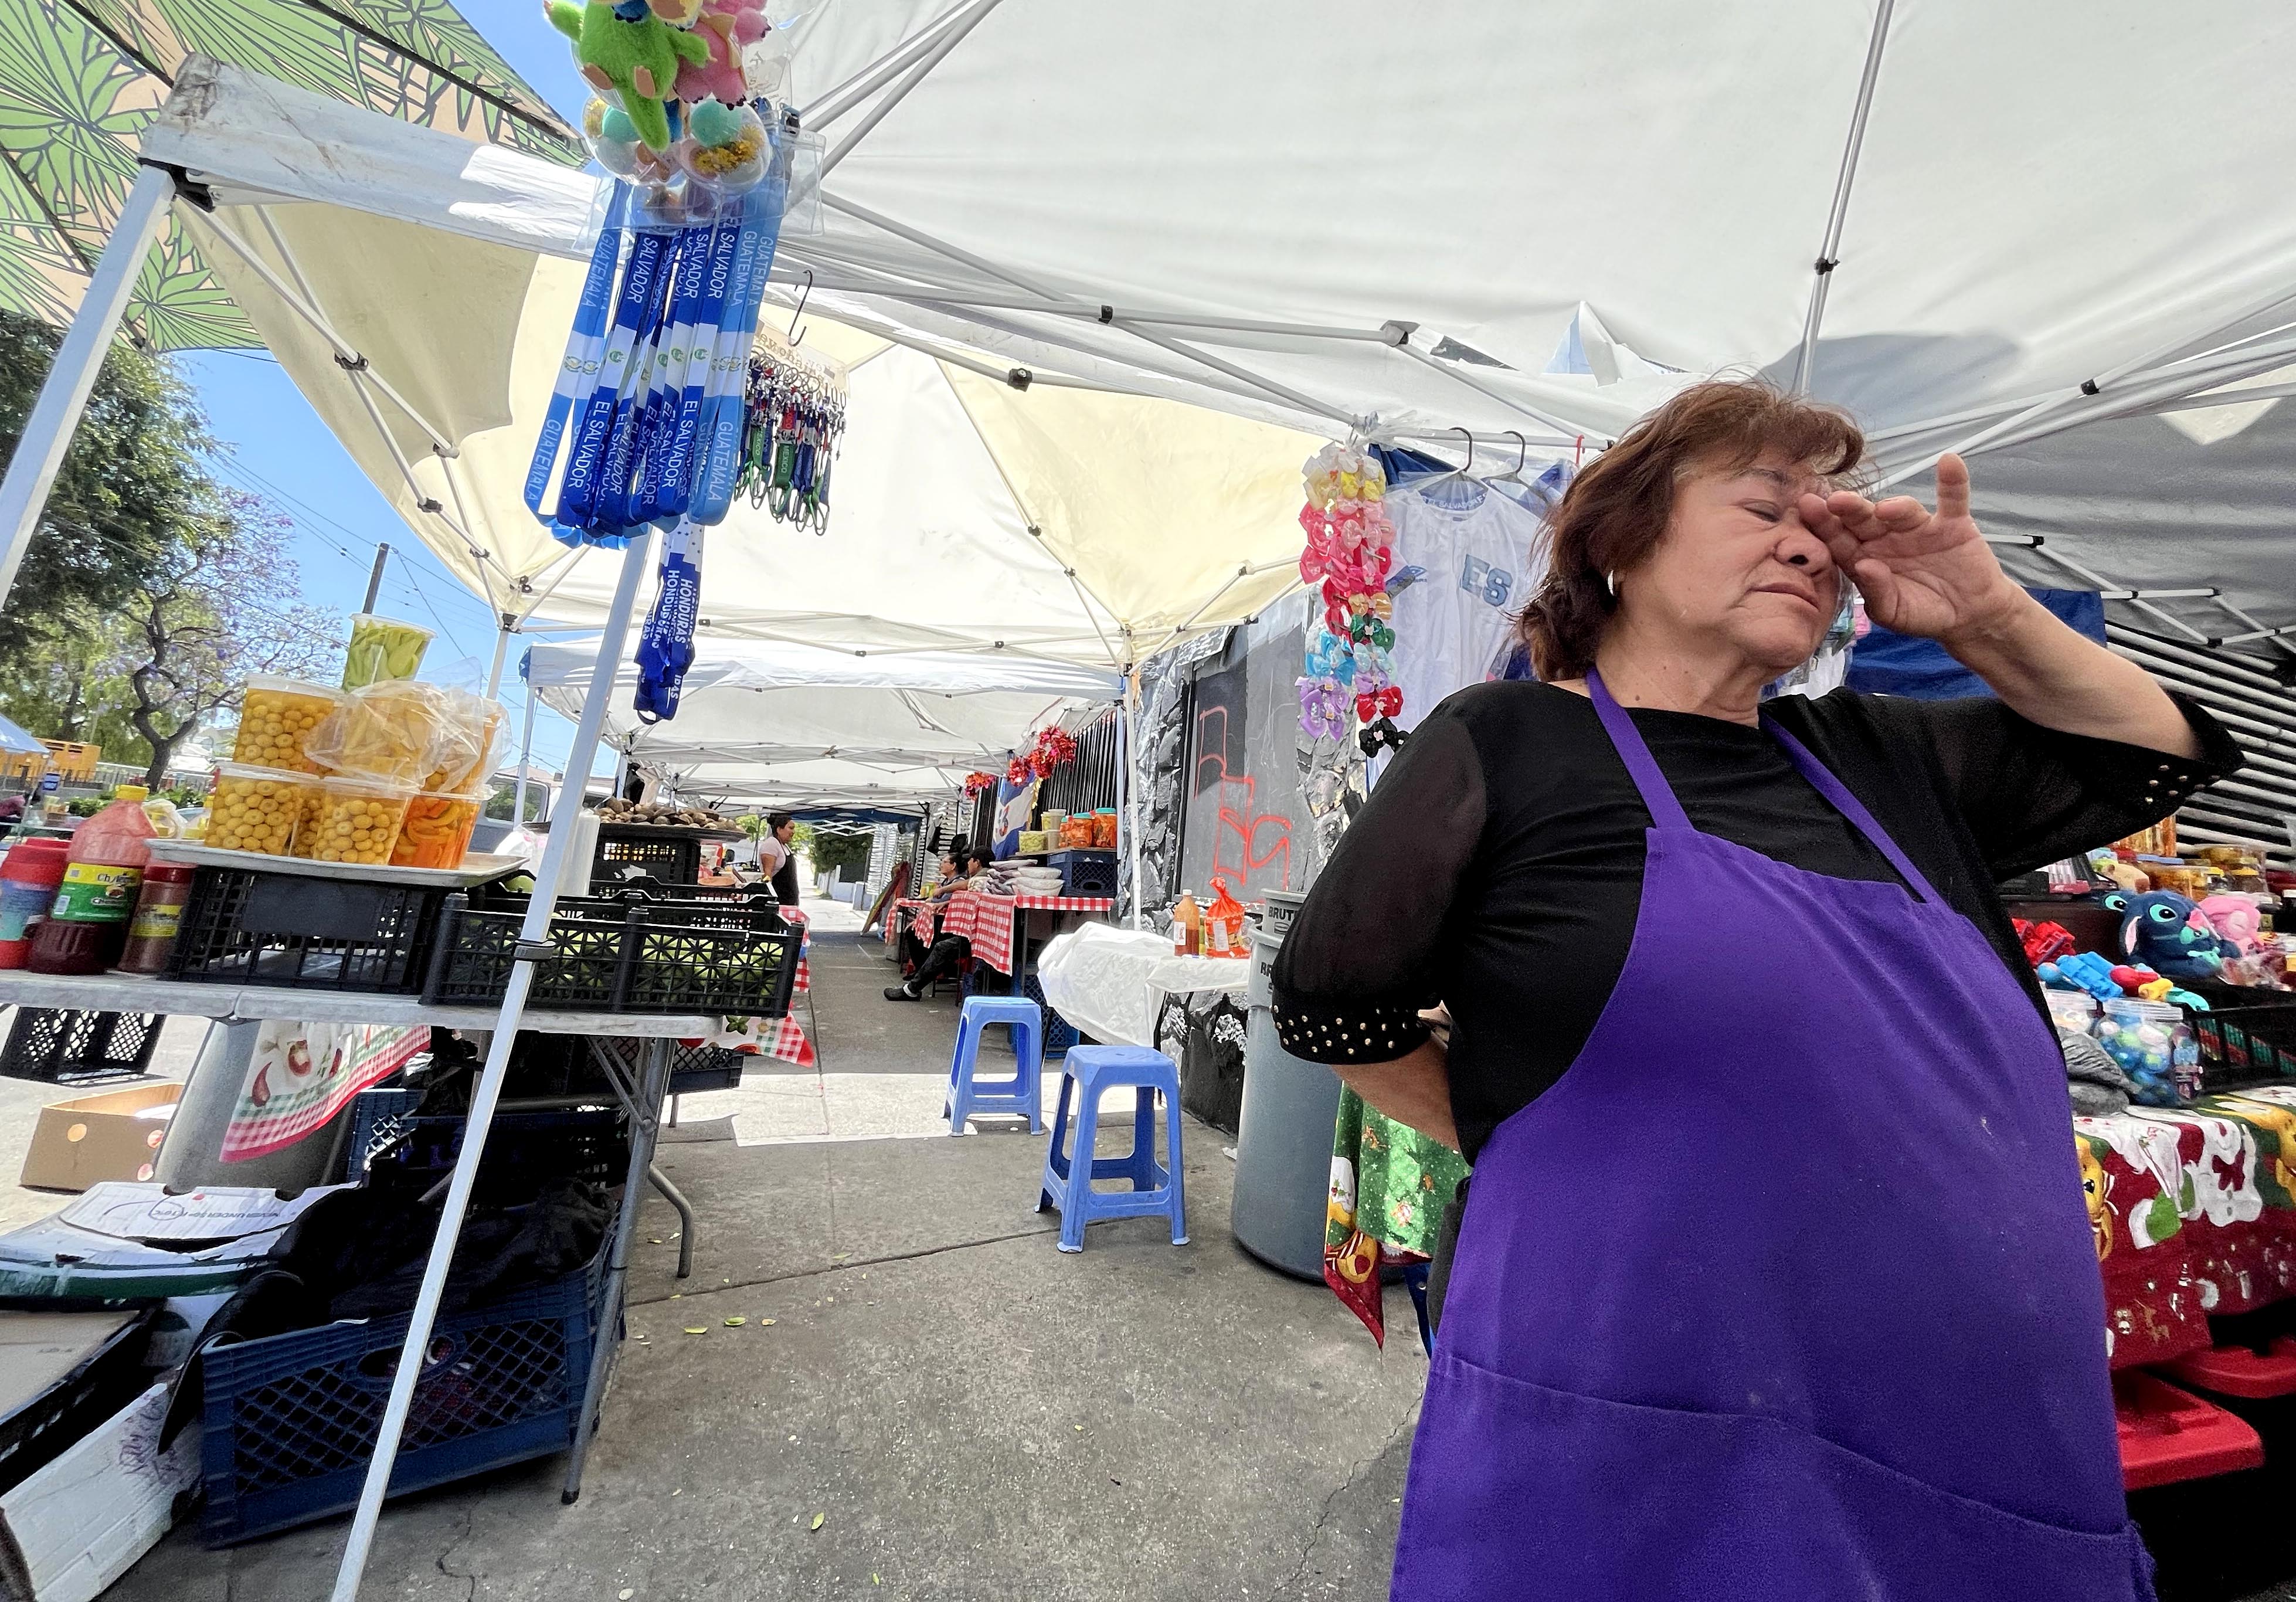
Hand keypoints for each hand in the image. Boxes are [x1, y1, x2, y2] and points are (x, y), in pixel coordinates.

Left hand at [1797, 453, 2028, 642]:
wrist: (1967, 617)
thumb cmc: (1922, 614)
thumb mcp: (1893, 612)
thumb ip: (1876, 592)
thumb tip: (1863, 566)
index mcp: (1863, 557)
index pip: (1839, 540)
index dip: (1824, 525)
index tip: (1807, 509)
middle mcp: (1886, 537)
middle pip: (1865, 519)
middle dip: (1850, 509)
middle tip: (1834, 500)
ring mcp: (1918, 528)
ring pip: (1903, 510)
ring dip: (1896, 505)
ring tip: (1886, 509)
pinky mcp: (1953, 524)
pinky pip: (1953, 498)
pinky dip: (1953, 480)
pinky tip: (1949, 462)